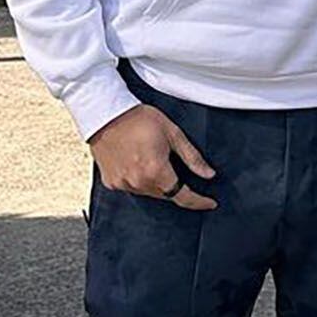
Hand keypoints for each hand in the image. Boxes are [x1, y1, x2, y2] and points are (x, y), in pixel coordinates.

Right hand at [88, 104, 217, 209]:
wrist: (105, 113)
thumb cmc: (139, 119)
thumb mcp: (173, 133)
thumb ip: (192, 157)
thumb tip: (208, 174)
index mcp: (156, 171)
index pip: (182, 196)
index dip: (199, 201)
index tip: (210, 203)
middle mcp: (138, 182)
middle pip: (165, 194)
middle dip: (175, 186)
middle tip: (175, 167)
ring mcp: (122, 184)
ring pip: (148, 192)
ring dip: (156, 183)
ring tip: (152, 159)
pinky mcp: (110, 182)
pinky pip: (131, 187)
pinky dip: (138, 180)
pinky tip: (137, 163)